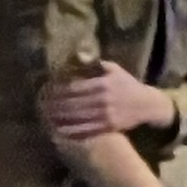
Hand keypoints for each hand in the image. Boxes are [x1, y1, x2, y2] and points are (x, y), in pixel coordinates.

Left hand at [40, 61, 172, 142]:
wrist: (147, 104)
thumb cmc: (127, 85)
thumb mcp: (114, 69)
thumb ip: (96, 64)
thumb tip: (79, 56)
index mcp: (102, 84)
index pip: (74, 88)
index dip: (57, 91)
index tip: (44, 91)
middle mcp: (103, 100)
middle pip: (72, 104)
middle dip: (54, 105)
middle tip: (39, 105)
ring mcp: (106, 115)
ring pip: (77, 118)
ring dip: (60, 118)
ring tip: (45, 117)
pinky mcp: (109, 128)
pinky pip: (87, 130)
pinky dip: (72, 131)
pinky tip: (60, 130)